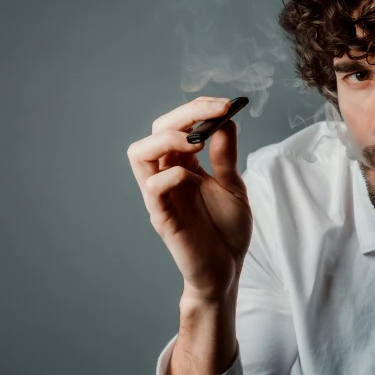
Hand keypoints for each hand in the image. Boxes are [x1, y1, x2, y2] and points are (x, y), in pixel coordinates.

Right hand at [127, 97, 252, 301]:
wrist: (228, 269)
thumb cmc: (227, 230)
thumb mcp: (234, 187)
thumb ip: (226, 156)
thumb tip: (225, 121)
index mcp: (185, 165)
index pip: (178, 125)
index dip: (198, 109)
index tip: (226, 104)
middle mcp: (168, 176)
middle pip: (155, 131)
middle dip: (183, 114)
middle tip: (214, 112)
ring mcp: (162, 196)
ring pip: (139, 154)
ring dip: (166, 138)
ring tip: (194, 139)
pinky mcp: (163, 217)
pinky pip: (152, 188)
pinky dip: (169, 174)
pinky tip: (191, 176)